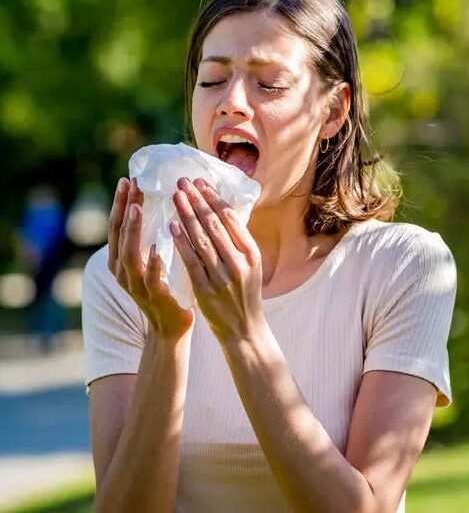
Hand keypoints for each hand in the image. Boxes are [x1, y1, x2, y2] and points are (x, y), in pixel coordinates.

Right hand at [108, 177, 194, 340]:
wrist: (171, 327)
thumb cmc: (164, 286)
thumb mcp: (151, 259)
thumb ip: (149, 237)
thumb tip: (156, 203)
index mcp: (120, 260)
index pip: (116, 226)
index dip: (120, 203)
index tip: (127, 179)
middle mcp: (122, 272)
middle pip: (119, 235)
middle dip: (124, 208)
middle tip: (131, 184)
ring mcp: (136, 285)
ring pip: (130, 254)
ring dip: (133, 230)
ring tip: (138, 207)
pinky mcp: (154, 297)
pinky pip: (151, 278)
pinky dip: (153, 263)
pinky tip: (157, 248)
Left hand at [171, 177, 264, 345]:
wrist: (244, 331)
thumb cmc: (244, 293)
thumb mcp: (250, 265)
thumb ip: (237, 241)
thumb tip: (220, 209)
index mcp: (252, 253)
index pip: (231, 218)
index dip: (214, 198)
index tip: (200, 181)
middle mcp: (240, 263)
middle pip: (215, 224)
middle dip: (197, 200)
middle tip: (183, 182)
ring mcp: (223, 277)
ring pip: (202, 240)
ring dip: (187, 215)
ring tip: (176, 196)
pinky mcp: (206, 290)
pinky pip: (191, 261)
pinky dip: (182, 243)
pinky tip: (172, 227)